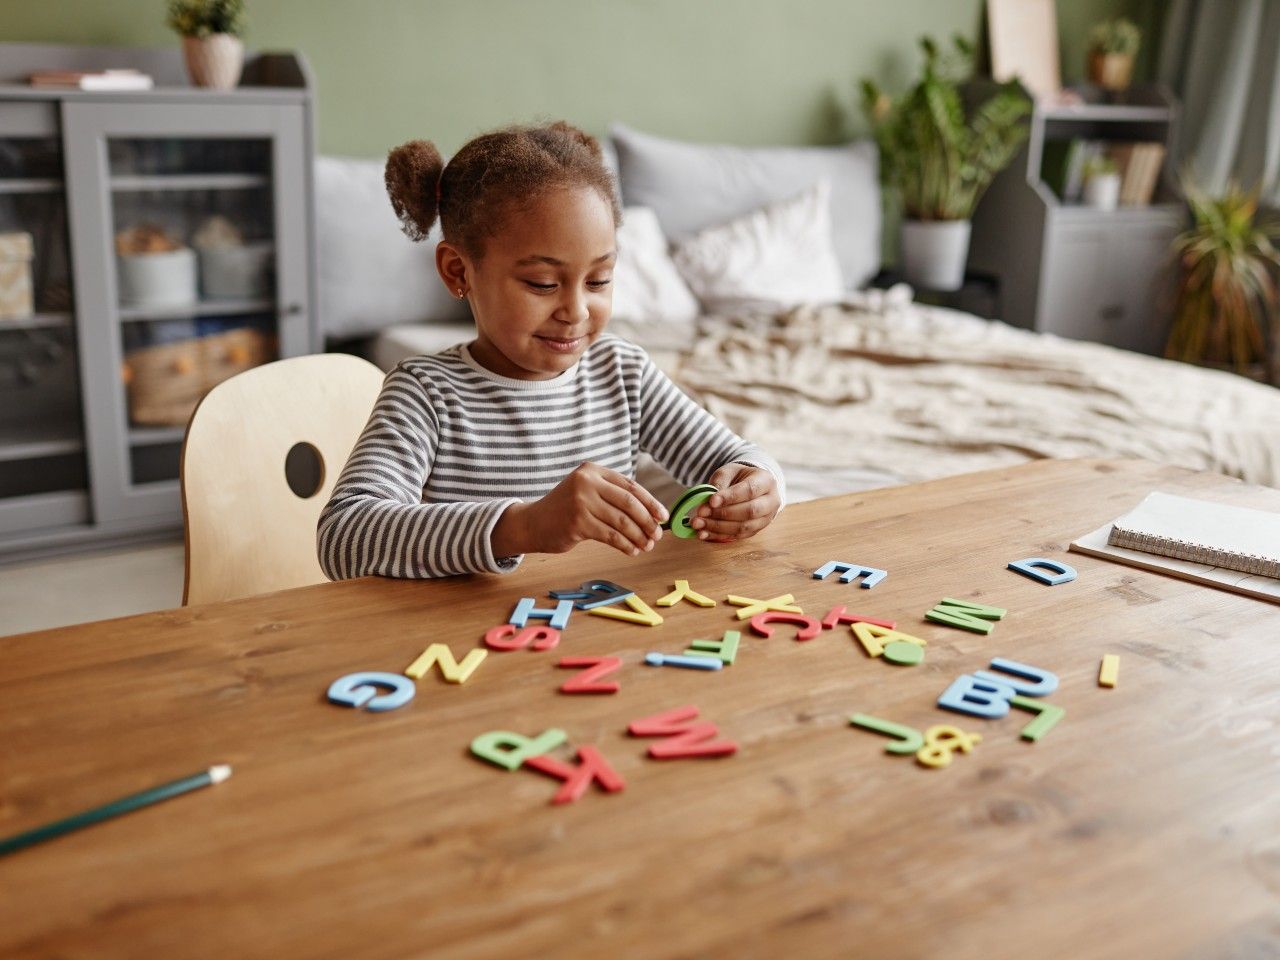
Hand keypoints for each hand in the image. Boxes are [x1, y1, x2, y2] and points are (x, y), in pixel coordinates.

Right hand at [491, 462, 667, 557]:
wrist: (532, 523)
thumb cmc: (565, 510)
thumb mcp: (587, 492)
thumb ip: (613, 496)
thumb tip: (651, 514)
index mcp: (592, 471)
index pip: (630, 486)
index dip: (650, 502)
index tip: (663, 516)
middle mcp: (587, 482)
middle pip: (629, 503)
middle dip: (647, 521)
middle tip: (657, 535)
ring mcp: (581, 502)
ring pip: (622, 521)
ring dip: (638, 536)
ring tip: (646, 545)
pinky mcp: (578, 522)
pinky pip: (611, 535)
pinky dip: (625, 545)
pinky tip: (632, 550)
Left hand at [691, 465, 779, 542]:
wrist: (750, 487)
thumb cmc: (739, 477)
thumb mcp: (729, 471)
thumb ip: (720, 482)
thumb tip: (708, 501)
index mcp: (766, 481)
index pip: (750, 490)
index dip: (730, 497)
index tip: (711, 501)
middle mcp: (771, 501)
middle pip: (750, 511)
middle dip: (723, 514)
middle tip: (701, 513)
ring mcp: (766, 518)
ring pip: (744, 527)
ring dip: (718, 527)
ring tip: (698, 524)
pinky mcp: (756, 530)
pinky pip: (738, 536)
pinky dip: (718, 536)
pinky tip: (703, 533)